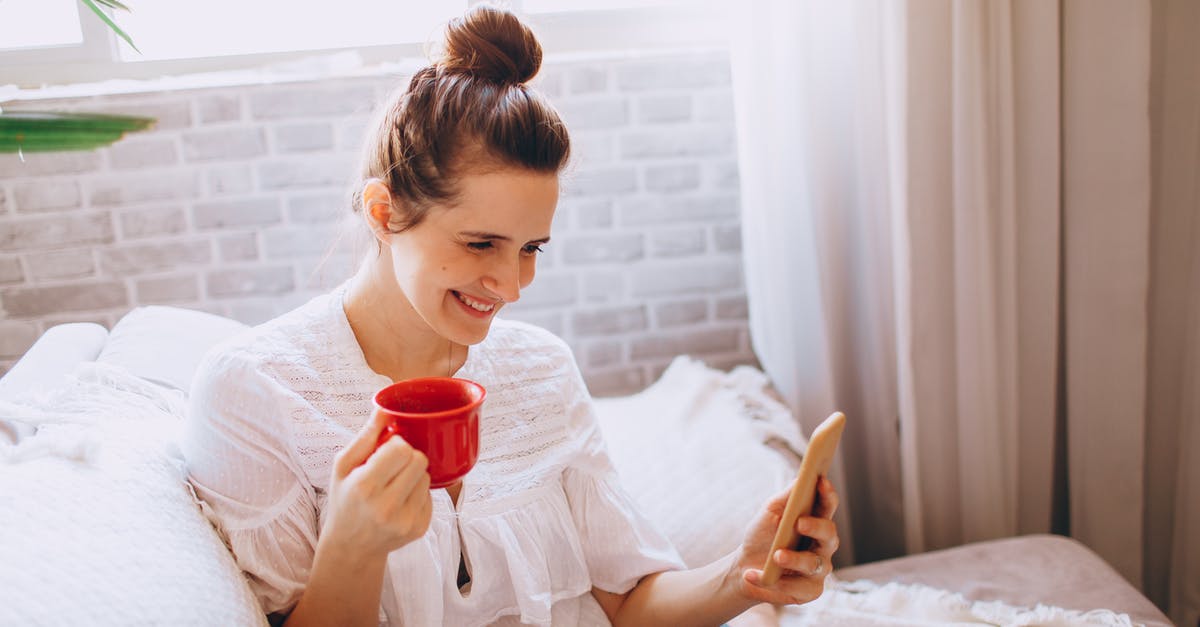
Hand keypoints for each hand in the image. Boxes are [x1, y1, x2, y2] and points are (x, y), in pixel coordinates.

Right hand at [323, 410, 433, 558]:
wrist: (351, 546)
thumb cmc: (345, 500)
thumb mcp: (343, 466)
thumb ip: (366, 436)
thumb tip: (384, 408)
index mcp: (364, 487)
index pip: (401, 449)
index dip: (397, 444)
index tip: (387, 450)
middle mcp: (386, 507)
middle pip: (419, 460)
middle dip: (408, 457)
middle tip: (392, 466)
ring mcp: (405, 521)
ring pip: (427, 477)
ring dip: (414, 475)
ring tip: (394, 485)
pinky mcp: (419, 529)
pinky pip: (431, 496)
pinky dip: (418, 493)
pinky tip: (401, 501)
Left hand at [731, 476, 839, 605]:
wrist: (744, 568)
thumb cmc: (762, 536)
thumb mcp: (770, 513)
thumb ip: (787, 497)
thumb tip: (802, 477)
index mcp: (816, 522)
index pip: (827, 506)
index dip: (827, 494)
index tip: (821, 481)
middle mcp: (823, 546)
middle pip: (830, 534)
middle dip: (816, 527)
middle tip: (800, 523)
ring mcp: (819, 569)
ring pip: (814, 563)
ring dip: (794, 559)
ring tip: (775, 556)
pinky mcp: (810, 590)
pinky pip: (799, 587)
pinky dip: (775, 582)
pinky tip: (755, 575)